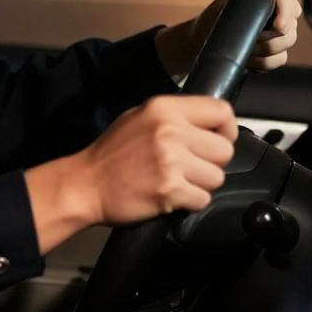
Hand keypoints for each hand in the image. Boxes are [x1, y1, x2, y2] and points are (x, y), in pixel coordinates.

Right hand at [25, 95, 236, 250]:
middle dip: (211, 163)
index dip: (226, 130)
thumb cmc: (111, 153)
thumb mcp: (139, 118)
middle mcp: (170, 131)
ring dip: (200, 184)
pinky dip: (189, 202)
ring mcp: (170, 160)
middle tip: (188, 167)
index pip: (221, 112)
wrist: (85, 184)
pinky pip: (203, 199)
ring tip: (175, 181)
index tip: (217, 140)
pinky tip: (169, 195)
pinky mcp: (170, 189)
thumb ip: (174, 117)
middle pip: (224, 150)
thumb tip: (210, 125)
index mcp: (164, 109)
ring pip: (217, 177)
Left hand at [156, 0, 300, 78]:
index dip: (285, 10)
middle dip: (269, 38)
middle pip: (290, 23)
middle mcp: (274, 4)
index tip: (278, 27)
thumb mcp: (220, 8)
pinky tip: (249, 59)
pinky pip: (280, 58)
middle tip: (250, 43)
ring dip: (265, 51)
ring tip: (246, 51)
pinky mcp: (277, 46)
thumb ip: (239, 5)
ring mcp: (278, 26)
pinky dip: (264, 62)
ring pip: (287, 41)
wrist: (203, 41)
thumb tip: (255, 16)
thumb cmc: (210, 21)